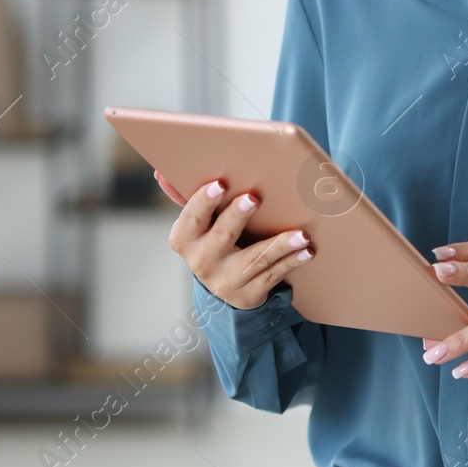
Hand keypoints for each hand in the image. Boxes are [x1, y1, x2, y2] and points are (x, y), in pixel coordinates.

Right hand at [165, 176, 314, 310]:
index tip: (220, 184)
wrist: (223, 286)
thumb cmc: (213, 238)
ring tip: (301, 234)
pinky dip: (292, 261)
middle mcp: (201, 262)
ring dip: (280, 245)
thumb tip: (160, 172)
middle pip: (222, 236)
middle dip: (237, 216)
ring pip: (256, 259)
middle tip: (253, 198)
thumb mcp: (198, 222)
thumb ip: (185, 196)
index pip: (191, 218)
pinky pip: (273, 275)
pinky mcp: (248, 294)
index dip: (204, 202)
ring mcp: (226, 281)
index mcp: (184, 239)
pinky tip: (307, 250)